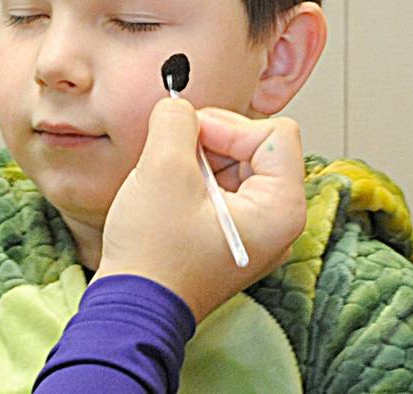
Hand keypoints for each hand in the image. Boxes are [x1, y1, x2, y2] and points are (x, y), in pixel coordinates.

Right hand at [94, 98, 306, 322]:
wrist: (131, 306)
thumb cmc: (153, 254)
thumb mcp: (163, 170)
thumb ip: (176, 121)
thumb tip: (178, 106)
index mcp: (281, 209)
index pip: (275, 133)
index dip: (228, 126)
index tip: (189, 139)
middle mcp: (278, 221)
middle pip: (256, 147)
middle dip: (210, 143)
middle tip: (171, 157)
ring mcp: (254, 231)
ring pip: (234, 165)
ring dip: (196, 161)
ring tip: (165, 183)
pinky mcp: (230, 236)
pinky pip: (220, 188)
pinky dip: (192, 181)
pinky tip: (166, 197)